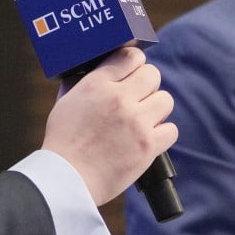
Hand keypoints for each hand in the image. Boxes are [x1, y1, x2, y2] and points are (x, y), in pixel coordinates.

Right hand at [41, 46, 177, 205]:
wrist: (66, 178)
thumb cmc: (63, 142)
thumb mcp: (66, 101)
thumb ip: (84, 83)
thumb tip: (97, 72)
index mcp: (97, 84)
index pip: (130, 56)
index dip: (135, 64)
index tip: (133, 73)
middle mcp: (119, 98)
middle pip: (152, 75)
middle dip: (147, 85)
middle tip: (138, 99)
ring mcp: (136, 121)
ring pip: (165, 100)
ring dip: (156, 109)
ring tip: (143, 120)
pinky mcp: (148, 145)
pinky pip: (171, 129)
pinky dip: (162, 134)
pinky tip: (149, 138)